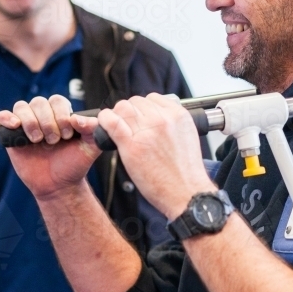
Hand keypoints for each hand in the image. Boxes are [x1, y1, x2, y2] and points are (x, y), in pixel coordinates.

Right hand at [0, 95, 100, 200]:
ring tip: (38, 140)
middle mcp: (42, 116)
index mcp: (60, 114)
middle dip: (47, 121)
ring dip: (31, 122)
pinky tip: (15, 125)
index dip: (61, 114)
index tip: (68, 134)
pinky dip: (5, 118)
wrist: (58, 185)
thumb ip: (92, 129)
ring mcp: (25, 125)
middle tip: (54, 141)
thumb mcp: (90, 147)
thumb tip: (77, 118)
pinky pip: (0, 118)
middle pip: (38, 102)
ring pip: (21, 107)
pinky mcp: (10, 135)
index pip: (57, 100)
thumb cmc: (73, 164)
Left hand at [97, 94, 214, 218]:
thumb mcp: (187, 137)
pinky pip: (111, 121)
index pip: (152, 98)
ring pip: (122, 108)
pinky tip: (105, 125)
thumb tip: (156, 117)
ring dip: (117, 115)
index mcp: (178, 116)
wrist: (187, 193)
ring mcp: (146, 131)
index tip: (139, 118)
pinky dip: (105, 120)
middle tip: (126, 125)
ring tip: (117, 127)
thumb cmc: (186, 172)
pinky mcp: (131, 145)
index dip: (142, 108)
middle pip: (135, 101)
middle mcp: (163, 119)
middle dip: (129, 112)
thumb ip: (172, 124)